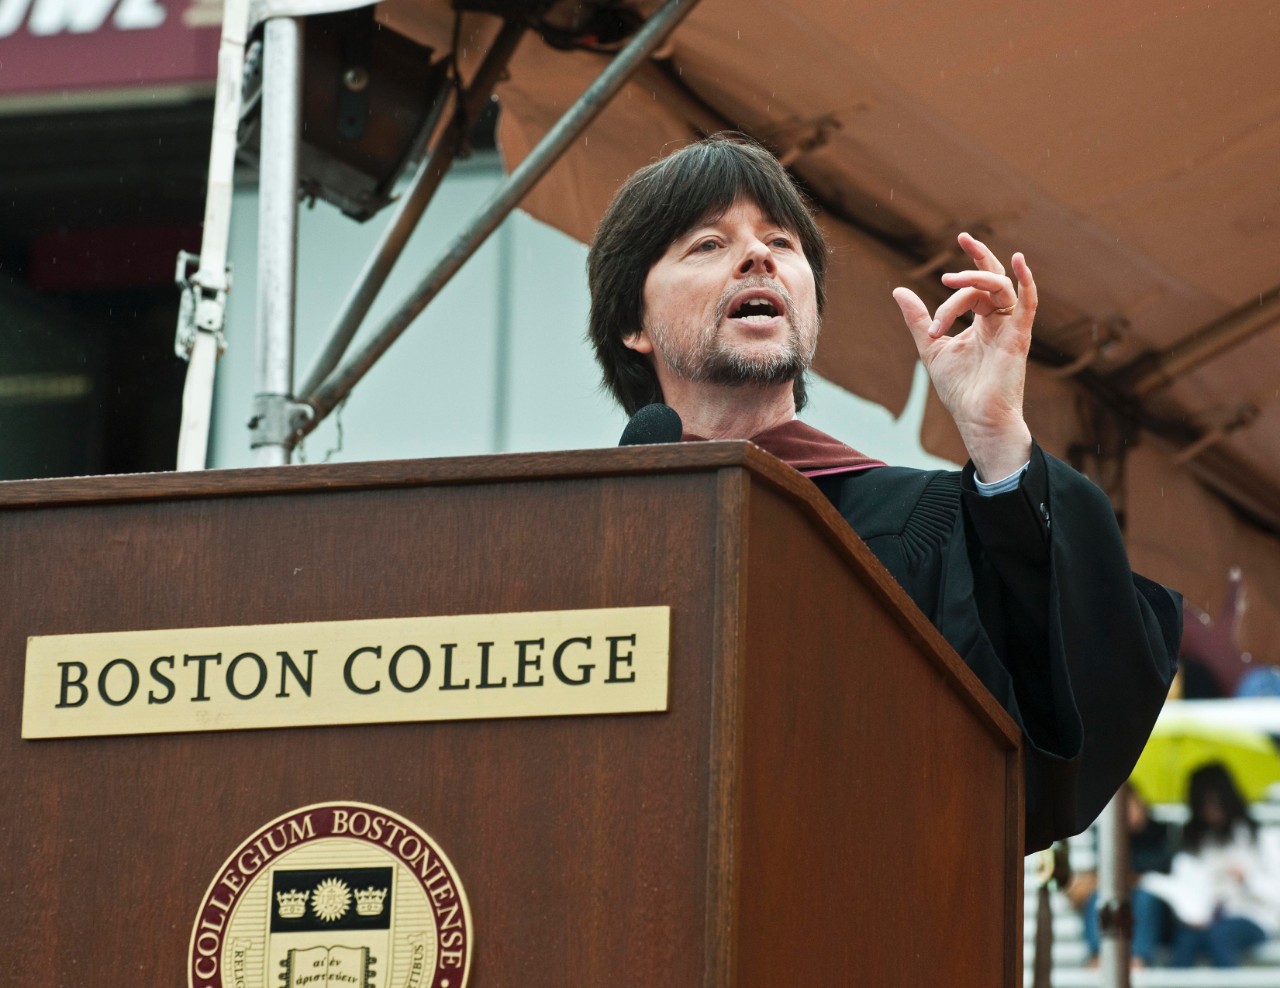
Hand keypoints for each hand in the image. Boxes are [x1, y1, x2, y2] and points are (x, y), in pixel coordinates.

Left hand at [892, 232, 1035, 481]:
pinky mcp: (1018, 338)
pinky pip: (1028, 304)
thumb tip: (898, 291)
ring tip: (949, 284)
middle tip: (955, 253)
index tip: (951, 261)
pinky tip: (1019, 261)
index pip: (976, 288)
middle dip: (976, 262)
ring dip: (975, 281)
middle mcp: (999, 321)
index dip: (964, 274)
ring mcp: (1011, 328)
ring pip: (1000, 288)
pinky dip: (1026, 281)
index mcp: (982, 322)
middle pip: (990, 281)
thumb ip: (918, 318)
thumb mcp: (931, 346)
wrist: (976, 418)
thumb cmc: (959, 389)